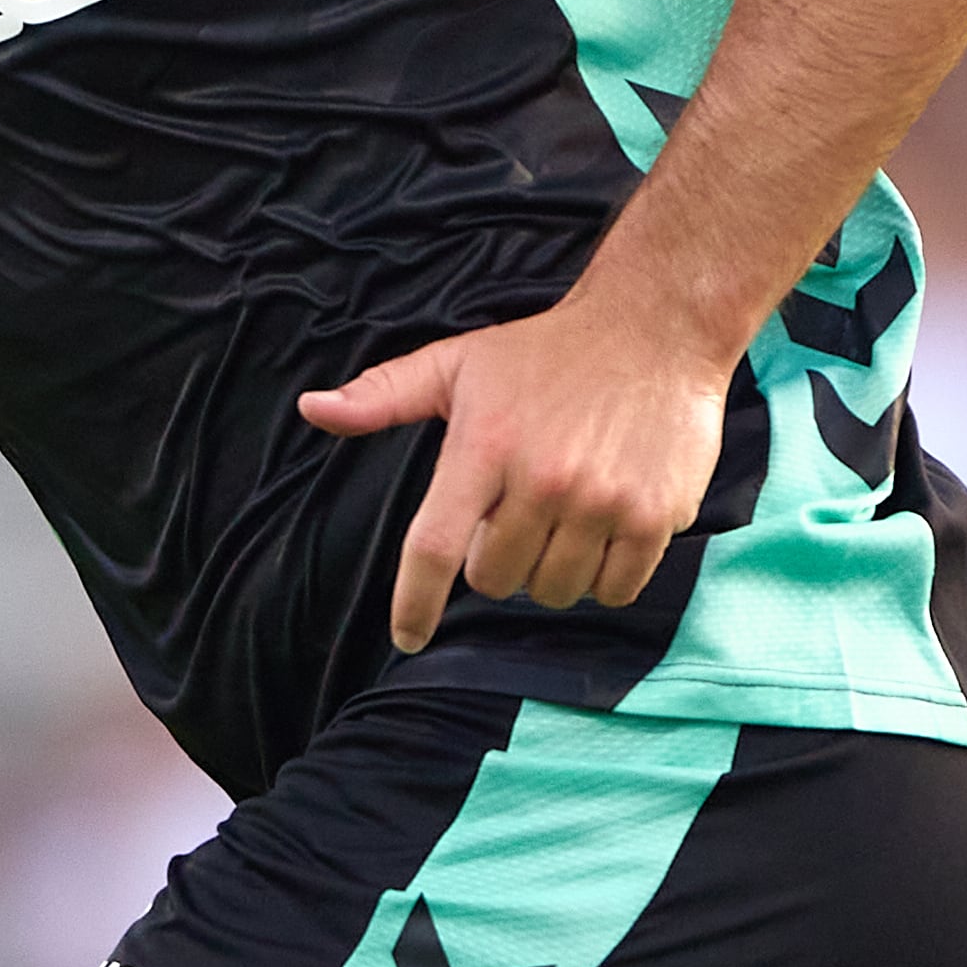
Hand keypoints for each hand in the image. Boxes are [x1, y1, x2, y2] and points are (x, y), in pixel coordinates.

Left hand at [298, 301, 729, 653]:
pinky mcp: (653, 516)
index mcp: (484, 446)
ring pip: (555, 591)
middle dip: (494, 560)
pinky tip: (602, 528)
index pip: (434, 547)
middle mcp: (542, 480)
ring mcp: (601, 501)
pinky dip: (603, 577)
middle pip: (495, 580)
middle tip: (513, 514)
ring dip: (550, 569)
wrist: (654, 330)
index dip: (415, 603)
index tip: (408, 637)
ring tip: (560, 516)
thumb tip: (312, 409)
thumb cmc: (545, 351)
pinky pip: (616, 590)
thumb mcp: (458, 364)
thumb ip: (383, 396)